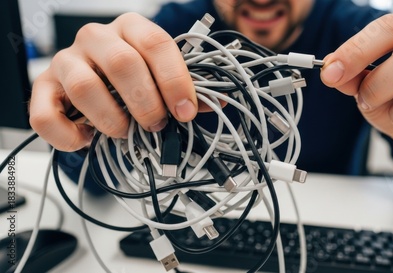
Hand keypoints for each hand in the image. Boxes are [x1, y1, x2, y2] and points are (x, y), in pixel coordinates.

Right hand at [29, 12, 197, 150]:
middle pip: (122, 63)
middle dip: (146, 103)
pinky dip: (68, 135)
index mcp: (132, 28)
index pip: (156, 43)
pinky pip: (44, 114)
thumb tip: (216, 104)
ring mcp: (67, 60)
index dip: (175, 80)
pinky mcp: (44, 87)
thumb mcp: (161, 77)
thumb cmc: (132, 79)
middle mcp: (97, 38)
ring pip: (84, 87)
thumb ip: (187, 90)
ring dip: (112, 120)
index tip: (186, 112)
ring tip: (125, 133)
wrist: (94, 81)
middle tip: (157, 125)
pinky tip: (87, 140)